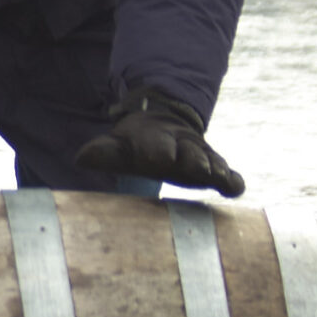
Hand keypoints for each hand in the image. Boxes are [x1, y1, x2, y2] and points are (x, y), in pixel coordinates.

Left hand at [73, 86, 243, 195]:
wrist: (166, 128)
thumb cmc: (135, 145)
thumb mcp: (118, 146)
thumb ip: (103, 152)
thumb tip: (81, 158)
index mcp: (156, 140)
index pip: (157, 145)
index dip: (159, 150)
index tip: (162, 157)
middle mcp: (182, 146)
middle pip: (191, 152)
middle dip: (194, 159)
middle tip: (198, 169)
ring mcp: (202, 157)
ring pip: (212, 162)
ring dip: (216, 170)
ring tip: (219, 178)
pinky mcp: (216, 170)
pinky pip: (230, 176)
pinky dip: (234, 182)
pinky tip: (235, 189)